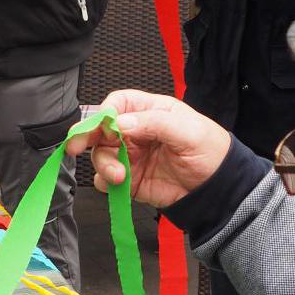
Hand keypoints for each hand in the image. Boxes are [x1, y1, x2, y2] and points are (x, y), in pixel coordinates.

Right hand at [66, 90, 230, 209]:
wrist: (218, 190)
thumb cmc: (211, 152)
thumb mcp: (188, 131)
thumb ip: (155, 123)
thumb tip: (120, 123)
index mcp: (151, 111)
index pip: (118, 104)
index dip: (106, 112)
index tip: (104, 125)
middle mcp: (136, 132)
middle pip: (100, 129)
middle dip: (86, 136)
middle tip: (76, 145)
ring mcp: (131, 156)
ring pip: (100, 154)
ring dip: (102, 164)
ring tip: (119, 175)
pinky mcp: (130, 180)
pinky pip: (106, 179)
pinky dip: (105, 182)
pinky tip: (119, 184)